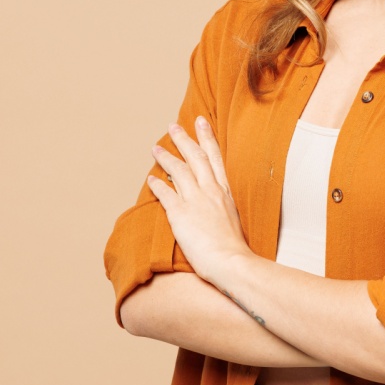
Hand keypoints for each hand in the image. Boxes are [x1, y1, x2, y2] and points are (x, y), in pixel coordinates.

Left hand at [146, 116, 250, 283]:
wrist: (231, 261)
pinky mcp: (181, 213)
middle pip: (195, 157)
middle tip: (173, 126)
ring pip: (179, 170)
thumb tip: (216, 205)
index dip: (206, 138)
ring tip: (155, 147)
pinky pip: (166, 194)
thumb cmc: (234, 247)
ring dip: (166, 157)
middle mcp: (211, 190)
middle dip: (184, 139)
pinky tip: (150, 179)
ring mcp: (196, 200)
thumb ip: (223, 207)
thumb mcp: (233, 219)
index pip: (214, 158)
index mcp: (225, 191)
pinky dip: (157, 184)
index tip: (201, 122)